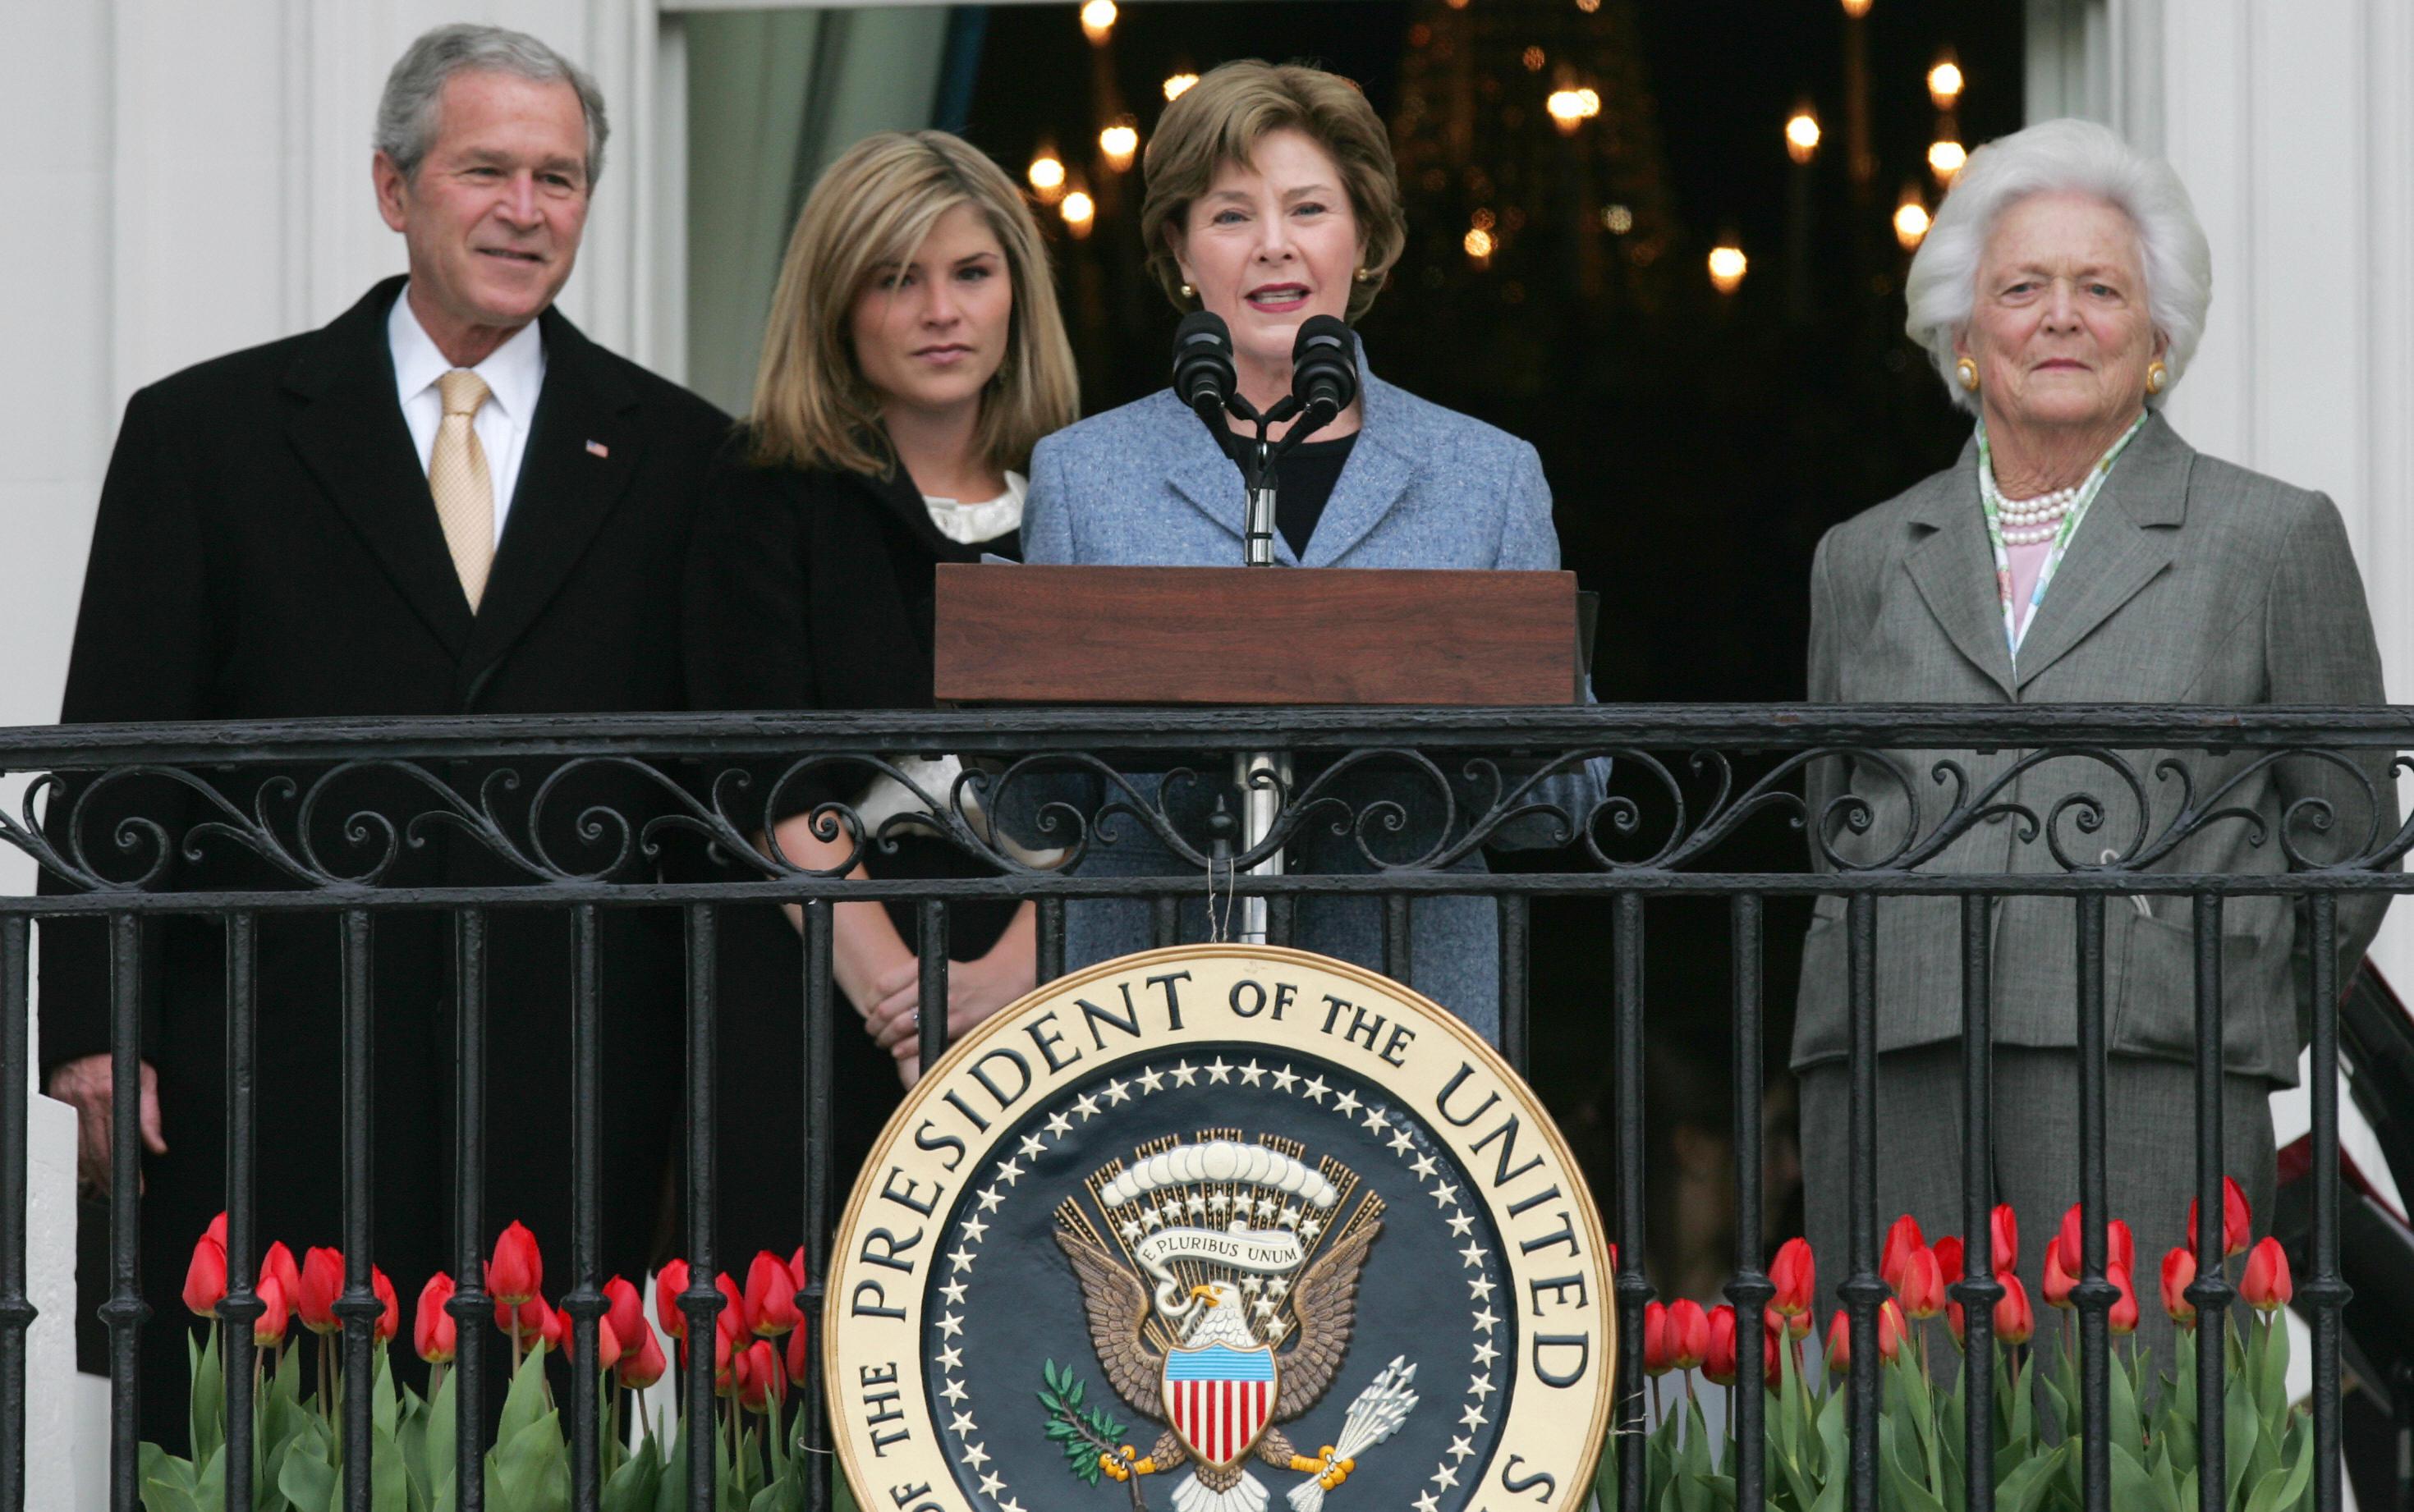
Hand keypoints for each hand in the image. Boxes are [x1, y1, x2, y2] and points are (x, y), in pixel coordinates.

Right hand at [45, 1054, 165, 1195]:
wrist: (86, 1038)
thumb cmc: (119, 1056)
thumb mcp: (145, 1076)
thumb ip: (150, 1113)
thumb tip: (157, 1146)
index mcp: (110, 1096)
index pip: (120, 1144)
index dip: (127, 1170)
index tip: (137, 1186)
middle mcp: (87, 1103)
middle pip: (97, 1153)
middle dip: (110, 1179)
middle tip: (122, 1193)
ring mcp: (69, 1106)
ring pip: (80, 1151)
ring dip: (93, 1174)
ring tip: (107, 1188)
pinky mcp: (58, 1106)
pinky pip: (68, 1141)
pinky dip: (78, 1159)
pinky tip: (88, 1170)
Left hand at [862, 940, 1037, 1059]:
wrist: (1001, 982)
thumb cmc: (962, 979)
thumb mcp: (935, 967)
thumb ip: (908, 979)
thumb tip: (877, 1001)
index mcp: (924, 967)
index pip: (883, 985)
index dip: (870, 1001)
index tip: (869, 1009)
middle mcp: (934, 983)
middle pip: (888, 1008)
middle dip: (874, 1024)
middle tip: (872, 1030)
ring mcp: (946, 1003)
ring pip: (901, 1025)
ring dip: (886, 1038)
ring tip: (883, 1042)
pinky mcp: (958, 1022)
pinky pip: (923, 1039)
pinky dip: (904, 1048)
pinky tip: (898, 1050)